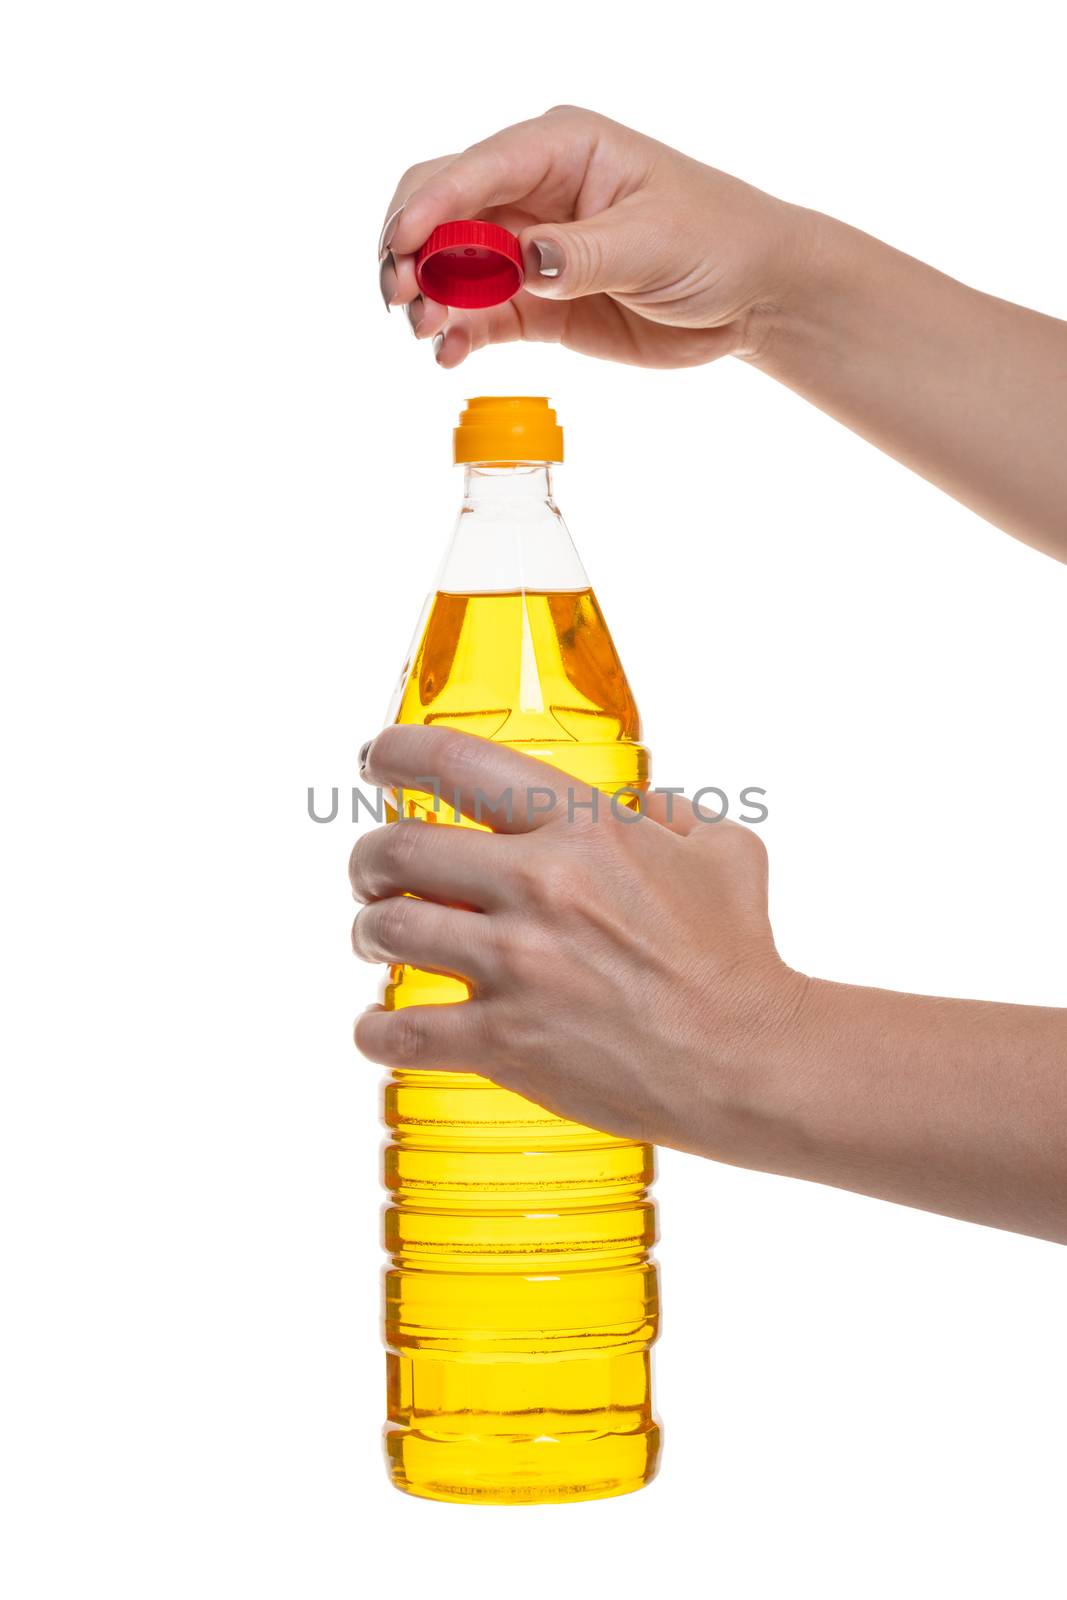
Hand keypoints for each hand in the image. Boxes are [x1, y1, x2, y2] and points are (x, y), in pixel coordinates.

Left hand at [349, 725, 805, 1155]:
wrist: (748, 1059)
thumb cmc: (738, 955)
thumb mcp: (723, 851)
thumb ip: (675, 812)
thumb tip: (647, 805)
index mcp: (583, 826)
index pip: (454, 761)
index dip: (395, 753)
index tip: (376, 760)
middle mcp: (538, 884)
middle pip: (397, 849)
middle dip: (369, 859)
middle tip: (374, 874)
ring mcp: (515, 965)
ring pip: (387, 928)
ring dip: (369, 931)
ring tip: (378, 939)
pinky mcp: (503, 1040)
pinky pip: (400, 1030)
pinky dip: (375, 1029)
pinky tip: (380, 1028)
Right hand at [379, 105, 816, 370]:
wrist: (754, 295)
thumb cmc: (717, 242)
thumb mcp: (652, 243)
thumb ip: (581, 253)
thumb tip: (522, 262)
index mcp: (562, 149)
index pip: (476, 168)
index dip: (430, 206)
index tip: (401, 246)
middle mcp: (534, 191)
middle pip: (443, 208)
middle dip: (411, 249)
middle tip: (398, 297)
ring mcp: (530, 249)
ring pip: (451, 267)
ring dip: (428, 297)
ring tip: (424, 332)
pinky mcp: (537, 303)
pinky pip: (480, 316)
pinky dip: (457, 334)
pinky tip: (447, 356)